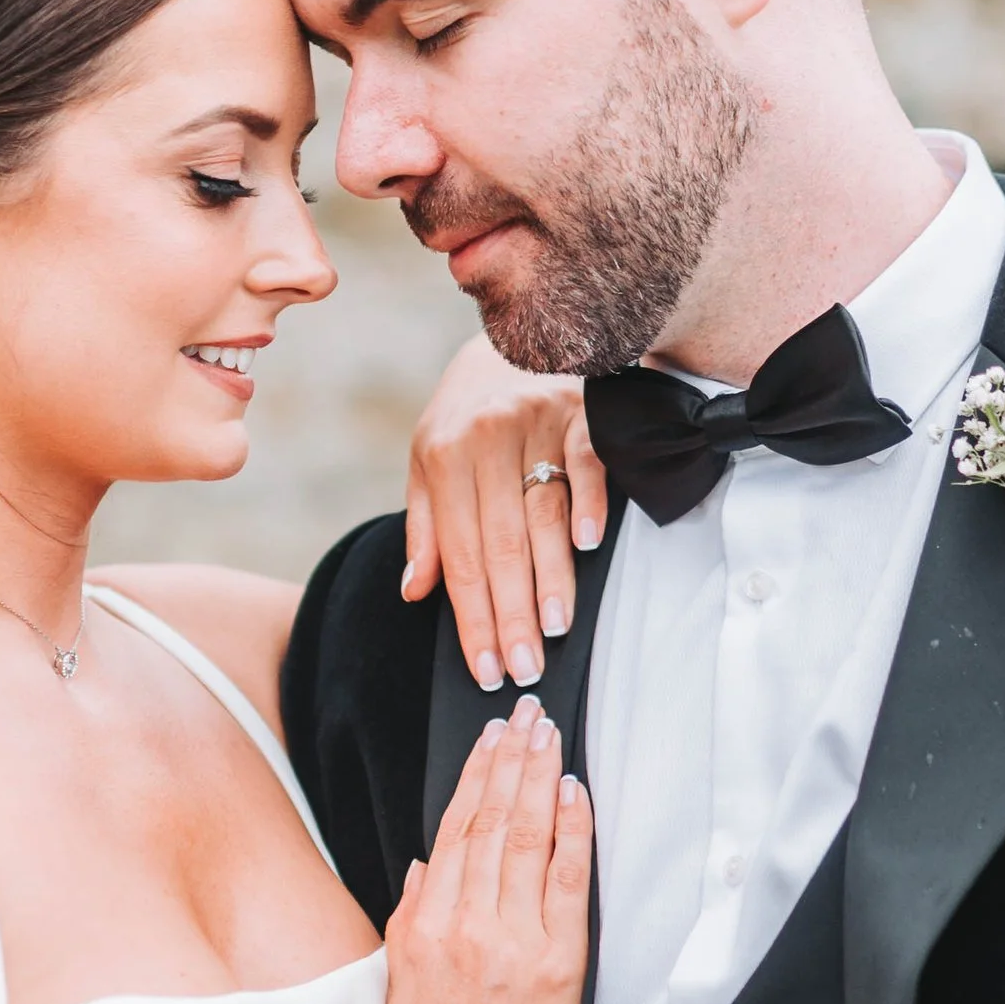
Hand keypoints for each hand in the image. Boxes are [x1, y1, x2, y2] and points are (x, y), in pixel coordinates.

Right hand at [383, 700, 591, 1003]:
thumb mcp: (400, 994)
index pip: (452, 833)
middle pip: (489, 823)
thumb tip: (423, 867)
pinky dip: (571, 831)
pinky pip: (565, 883)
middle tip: (525, 712)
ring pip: (524, 840)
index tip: (490, 738)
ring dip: (539, 778)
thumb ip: (409, 925)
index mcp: (424, 932)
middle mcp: (464, 928)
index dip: (474, 778)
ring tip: (548, 734)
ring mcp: (511, 945)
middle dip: (509, 759)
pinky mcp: (556, 968)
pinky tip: (576, 794)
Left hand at [403, 337, 607, 689]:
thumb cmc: (466, 412)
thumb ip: (424, 526)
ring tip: (553, 630)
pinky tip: (589, 545)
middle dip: (512, 613)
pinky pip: (585, 463)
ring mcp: (536, 423)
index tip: (483, 665)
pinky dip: (588, 503)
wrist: (515, 336)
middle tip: (523, 667)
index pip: (457, 553)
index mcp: (442, 457)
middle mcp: (486, 440)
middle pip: (500, 543)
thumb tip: (415, 591)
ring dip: (551, 576)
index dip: (471, 614)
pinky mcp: (581, 412)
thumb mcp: (427, 460)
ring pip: (543, 513)